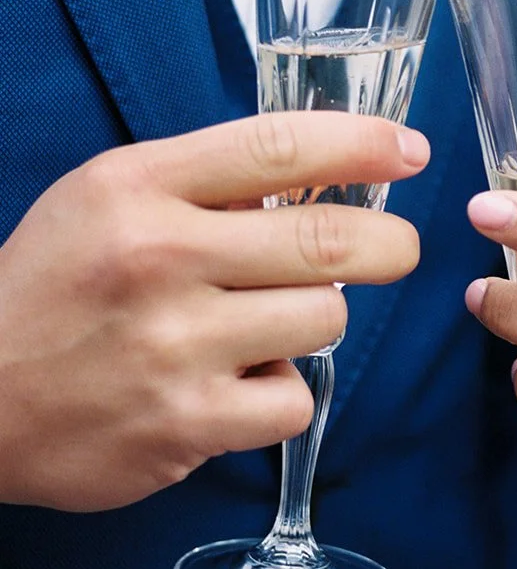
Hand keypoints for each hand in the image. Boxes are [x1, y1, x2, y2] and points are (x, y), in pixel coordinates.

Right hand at [0, 113, 427, 511]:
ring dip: (313, 321)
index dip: (363, 144)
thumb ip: (205, 183)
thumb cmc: (53, 289)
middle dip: (390, 243)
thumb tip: (324, 175)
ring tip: (263, 325)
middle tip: (396, 248)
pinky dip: (279, 395)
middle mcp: (159, 257)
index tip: (410, 151)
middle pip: (332, 241)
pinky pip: (295, 401)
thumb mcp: (106, 200)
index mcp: (138, 188)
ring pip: (323, 320)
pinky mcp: (187, 424)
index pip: (279, 148)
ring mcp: (175, 346)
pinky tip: (234, 385)